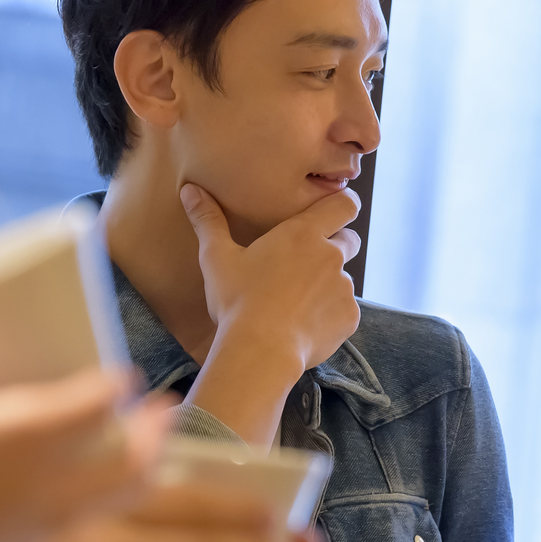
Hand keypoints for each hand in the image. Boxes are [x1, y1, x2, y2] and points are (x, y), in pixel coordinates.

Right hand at [184, 182, 361, 377]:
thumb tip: (190, 190)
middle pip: (350, 240)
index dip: (345, 203)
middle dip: (336, 245)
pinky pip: (345, 310)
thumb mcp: (217, 258)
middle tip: (306, 262)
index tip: (335, 208)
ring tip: (297, 302)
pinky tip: (304, 325)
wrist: (261, 351)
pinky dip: (330, 314)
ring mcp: (344, 288)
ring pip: (344, 278)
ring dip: (328, 284)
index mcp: (304, 234)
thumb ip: (208, 221)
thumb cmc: (237, 301)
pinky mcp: (349, 318)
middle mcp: (331, 256)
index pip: (345, 204)